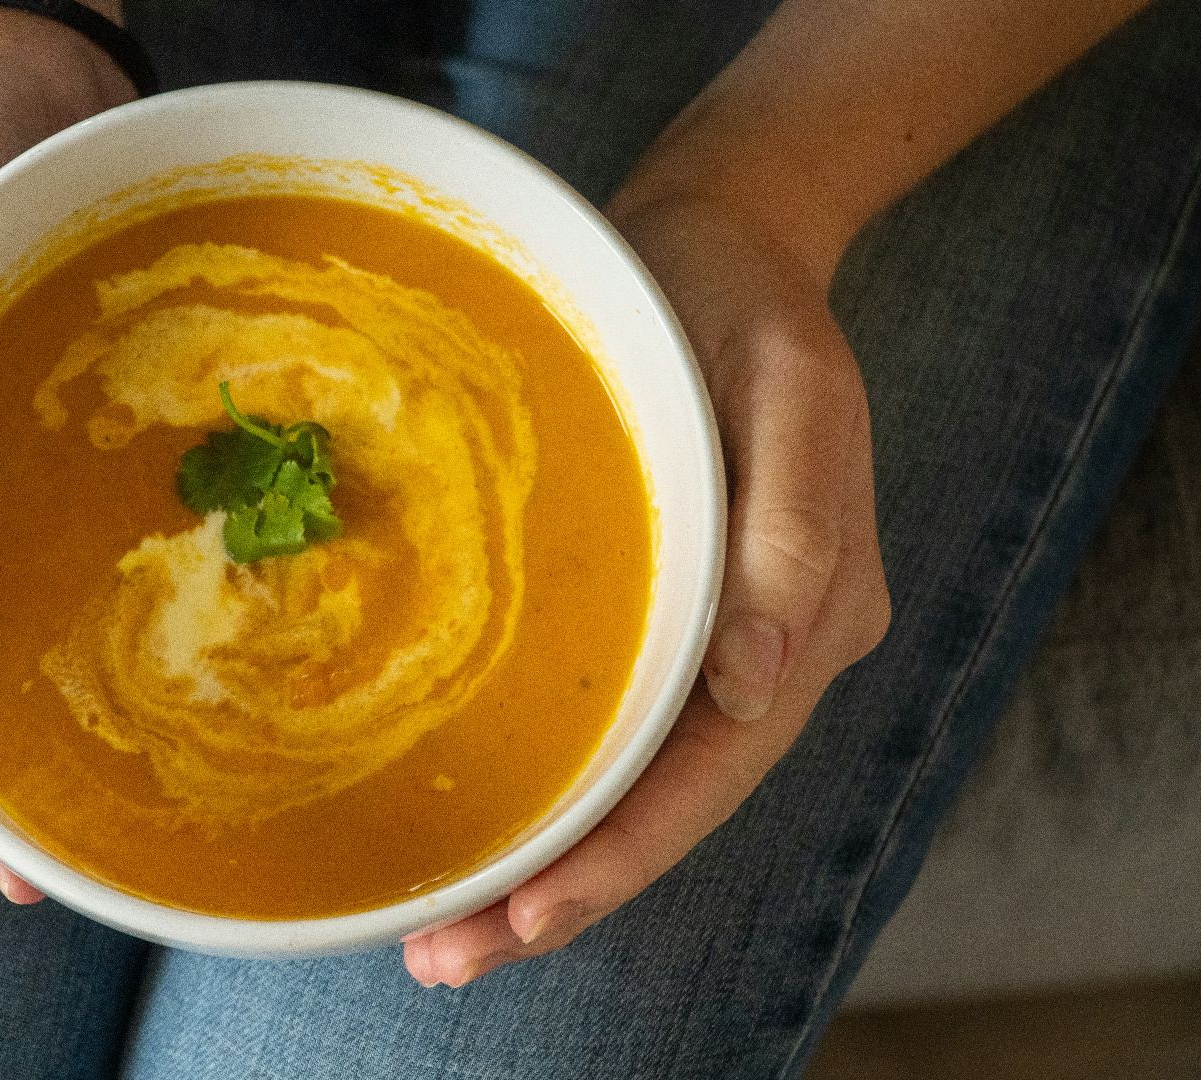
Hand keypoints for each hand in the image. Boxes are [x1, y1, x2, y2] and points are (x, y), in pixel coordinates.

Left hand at [402, 188, 891, 986]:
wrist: (717, 239)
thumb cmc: (750, 306)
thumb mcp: (794, 393)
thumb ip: (794, 537)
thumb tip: (758, 691)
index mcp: (807, 621)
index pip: (708, 775)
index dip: (620, 859)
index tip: (526, 919)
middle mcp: (754, 654)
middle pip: (657, 804)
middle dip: (560, 892)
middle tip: (445, 958)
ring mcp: (699, 637)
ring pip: (618, 779)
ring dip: (537, 859)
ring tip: (439, 930)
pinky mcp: (642, 607)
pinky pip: (589, 717)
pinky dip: (534, 781)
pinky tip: (464, 815)